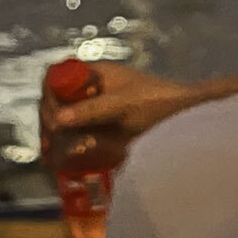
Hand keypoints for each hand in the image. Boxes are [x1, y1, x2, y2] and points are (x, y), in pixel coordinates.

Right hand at [46, 63, 199, 147]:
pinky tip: (60, 163)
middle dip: (48, 122)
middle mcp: (92, 91)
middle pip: (56, 102)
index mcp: (95, 75)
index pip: (57, 77)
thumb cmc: (159, 102)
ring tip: (52, 158)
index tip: (51, 116)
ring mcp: (97, 112)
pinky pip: (76, 138)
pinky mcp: (102, 133)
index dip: (49, 95)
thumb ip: (92, 111)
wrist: (189, 120)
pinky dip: (66, 149)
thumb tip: (57, 121)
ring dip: (55, 138)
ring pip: (63, 122)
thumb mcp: (123, 104)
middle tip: (50, 144)